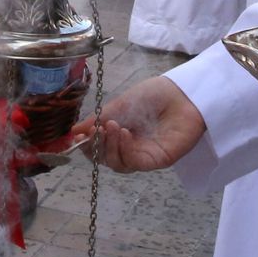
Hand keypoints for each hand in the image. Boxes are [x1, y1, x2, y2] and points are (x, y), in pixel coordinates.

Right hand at [69, 76, 204, 173]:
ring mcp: (145, 155)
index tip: (79, 135)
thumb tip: (74, 132)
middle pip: (107, 159)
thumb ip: (99, 119)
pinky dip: (125, 150)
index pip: (100, 148)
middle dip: (97, 146)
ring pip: (119, 164)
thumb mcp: (121, 104)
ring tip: (110, 127)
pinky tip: (124, 133)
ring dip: (110, 147)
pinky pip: (135, 163)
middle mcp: (132, 147)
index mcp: (122, 134)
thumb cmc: (156, 95)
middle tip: (95, 130)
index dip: (88, 144)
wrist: (184, 92)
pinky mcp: (158, 159)